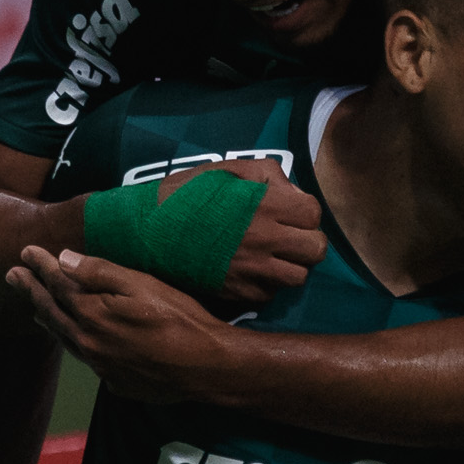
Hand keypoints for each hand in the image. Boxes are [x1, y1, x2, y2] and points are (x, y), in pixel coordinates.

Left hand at [9, 246, 227, 401]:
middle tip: (12, 276)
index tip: (25, 252)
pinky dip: (77, 345)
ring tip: (35, 310)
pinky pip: (88, 361)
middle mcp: (89, 344)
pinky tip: (80, 341)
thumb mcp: (142, 286)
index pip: (57, 284)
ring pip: (66, 340)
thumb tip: (63, 259)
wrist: (207, 368)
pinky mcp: (117, 383)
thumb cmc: (181, 321)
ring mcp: (101, 367)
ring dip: (48, 320)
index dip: (40, 266)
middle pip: (52, 313)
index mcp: (92, 316)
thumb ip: (100, 272)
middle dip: (31, 292)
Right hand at [169, 161, 326, 307]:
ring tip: (271, 256)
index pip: (313, 214)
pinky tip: (249, 269)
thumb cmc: (186, 196)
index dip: (304, 212)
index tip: (289, 212)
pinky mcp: (239, 294)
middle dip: (306, 242)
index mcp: (265, 206)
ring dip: (290, 266)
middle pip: (315, 251)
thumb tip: (294, 196)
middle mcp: (265, 241)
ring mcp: (253, 271)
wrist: (147, 232)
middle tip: (288, 237)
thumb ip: (268, 176)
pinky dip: (265, 283)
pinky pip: (270, 293)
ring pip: (298, 277)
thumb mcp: (227, 170)